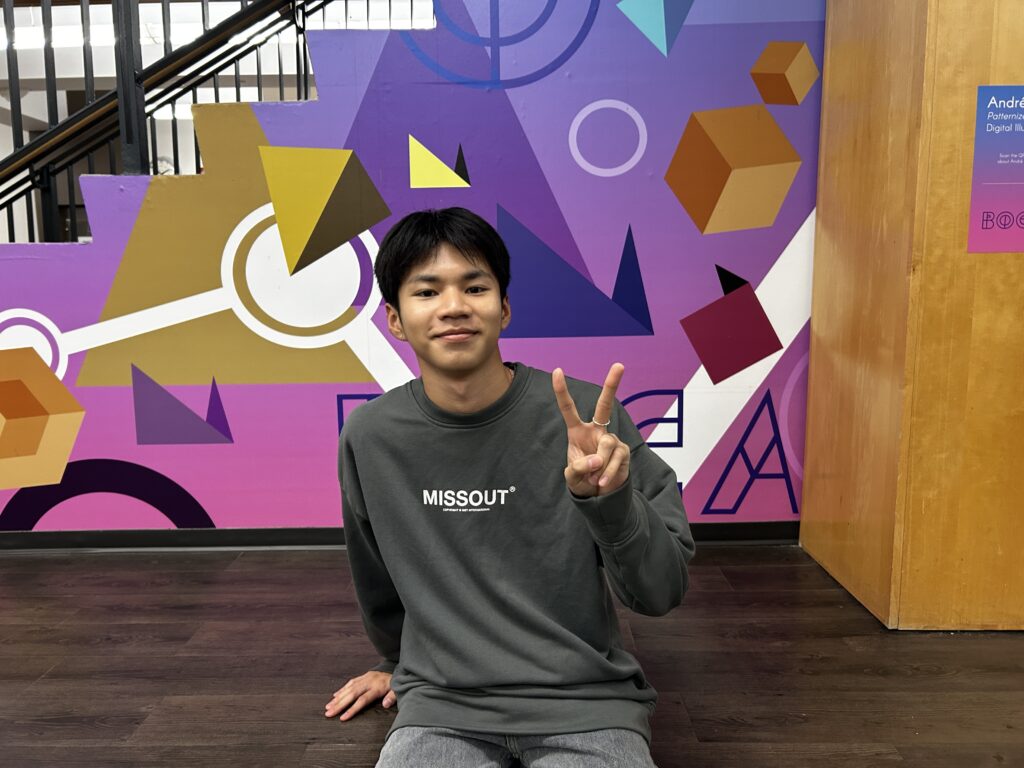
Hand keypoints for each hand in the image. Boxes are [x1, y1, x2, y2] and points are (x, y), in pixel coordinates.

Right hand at [324, 670, 394, 720]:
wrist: (399, 671)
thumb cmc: (397, 684)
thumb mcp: (398, 691)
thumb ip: (392, 697)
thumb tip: (385, 704)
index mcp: (377, 688)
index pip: (362, 700)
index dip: (352, 709)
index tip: (342, 718)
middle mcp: (368, 682)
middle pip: (351, 694)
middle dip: (339, 704)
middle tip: (328, 713)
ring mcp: (365, 678)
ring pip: (349, 688)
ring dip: (337, 697)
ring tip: (328, 706)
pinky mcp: (364, 676)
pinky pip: (350, 683)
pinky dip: (342, 689)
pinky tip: (335, 695)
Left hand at [552, 363, 630, 497]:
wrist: (599, 495)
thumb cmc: (582, 479)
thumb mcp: (572, 476)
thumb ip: (579, 468)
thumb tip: (596, 460)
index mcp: (578, 432)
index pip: (569, 409)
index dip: (562, 391)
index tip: (557, 371)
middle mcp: (596, 431)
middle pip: (605, 405)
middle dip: (612, 385)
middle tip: (619, 365)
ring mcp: (612, 440)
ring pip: (606, 445)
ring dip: (599, 465)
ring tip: (594, 479)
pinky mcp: (624, 451)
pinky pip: (616, 459)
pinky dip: (607, 473)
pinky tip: (602, 482)